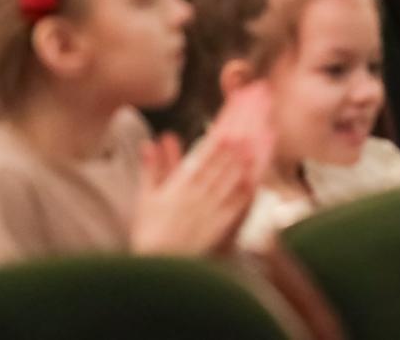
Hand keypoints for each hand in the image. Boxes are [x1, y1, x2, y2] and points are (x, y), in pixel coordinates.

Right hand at [131, 131, 257, 255]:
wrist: (156, 265)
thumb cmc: (148, 230)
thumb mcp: (146, 196)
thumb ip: (151, 168)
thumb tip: (149, 143)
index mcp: (179, 188)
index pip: (201, 163)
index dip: (216, 148)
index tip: (227, 134)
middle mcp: (196, 198)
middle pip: (218, 171)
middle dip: (232, 153)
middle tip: (247, 137)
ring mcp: (208, 213)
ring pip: (227, 186)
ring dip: (240, 169)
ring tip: (252, 154)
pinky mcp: (216, 230)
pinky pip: (232, 210)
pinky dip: (242, 196)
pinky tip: (252, 185)